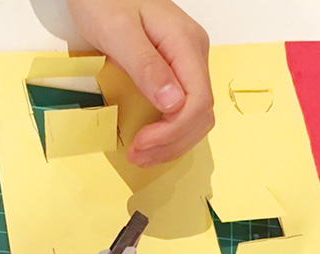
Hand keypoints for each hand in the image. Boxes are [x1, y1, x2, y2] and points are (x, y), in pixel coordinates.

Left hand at [67, 0, 213, 166]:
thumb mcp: (118, 31)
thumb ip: (146, 66)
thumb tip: (174, 104)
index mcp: (186, 44)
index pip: (198, 101)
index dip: (173, 131)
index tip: (142, 144)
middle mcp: (194, 55)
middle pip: (201, 114)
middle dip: (172, 142)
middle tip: (137, 156)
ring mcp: (188, 64)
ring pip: (195, 116)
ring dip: (172, 142)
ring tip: (141, 154)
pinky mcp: (176, 71)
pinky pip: (183, 109)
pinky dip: (168, 131)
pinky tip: (149, 140)